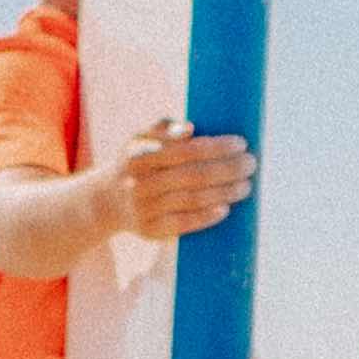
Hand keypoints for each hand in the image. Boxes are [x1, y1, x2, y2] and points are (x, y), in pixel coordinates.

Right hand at [108, 118, 253, 242]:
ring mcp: (142, 208)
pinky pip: (182, 224)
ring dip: (224, 193)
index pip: (185, 150)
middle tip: (251, 164)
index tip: (241, 144)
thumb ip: (164, 128)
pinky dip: (205, 217)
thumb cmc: (136, 163)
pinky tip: (225, 209)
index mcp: (138, 155)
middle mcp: (138, 182)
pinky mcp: (149, 230)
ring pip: (191, 200)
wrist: (107, 201)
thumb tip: (191, 128)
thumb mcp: (140, 139)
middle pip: (193, 175)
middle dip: (228, 169)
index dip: (216, 147)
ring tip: (246, 185)